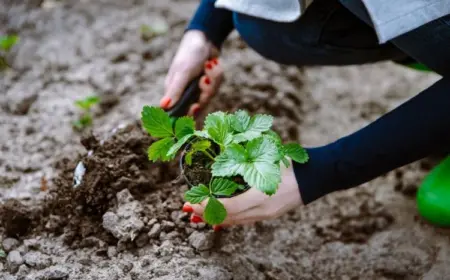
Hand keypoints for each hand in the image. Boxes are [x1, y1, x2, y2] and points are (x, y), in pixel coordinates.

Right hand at [161, 30, 223, 115]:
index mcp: (174, 92)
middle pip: (199, 107)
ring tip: (209, 64)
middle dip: (205, 92)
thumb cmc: (190, 54)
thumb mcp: (182, 73)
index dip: (188, 114)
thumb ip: (175, 91)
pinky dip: (217, 75)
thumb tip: (163, 106)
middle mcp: (185, 93)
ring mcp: (197, 89)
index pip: (179, 113)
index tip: (196, 106)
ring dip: (212, 79)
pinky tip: (213, 63)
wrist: (206, 38)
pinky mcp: (208, 84)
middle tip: (205, 78)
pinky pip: (216, 87)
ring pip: (209, 96)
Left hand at [182, 161, 302, 229]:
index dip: (207, 206)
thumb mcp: (266, 158)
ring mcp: (266, 215)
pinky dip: (229, 219)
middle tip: (189, 208)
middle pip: (228, 218)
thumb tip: (221, 154)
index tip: (191, 201)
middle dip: (206, 214)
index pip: (227, 207)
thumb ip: (244, 159)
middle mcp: (262, 210)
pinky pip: (244, 221)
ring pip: (235, 221)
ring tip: (199, 214)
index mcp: (260, 196)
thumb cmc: (291, 163)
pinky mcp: (269, 214)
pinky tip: (219, 218)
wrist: (315, 176)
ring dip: (215, 218)